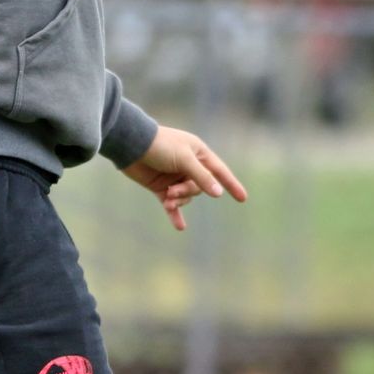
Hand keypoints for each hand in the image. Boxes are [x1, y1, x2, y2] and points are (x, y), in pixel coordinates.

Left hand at [120, 124, 248, 231]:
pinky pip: (172, 205)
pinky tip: (180, 227)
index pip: (220, 172)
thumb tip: (218, 193)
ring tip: (167, 199)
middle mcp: (189, 166)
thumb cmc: (160, 146)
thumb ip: (201, 177)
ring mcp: (175, 177)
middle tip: (174, 191)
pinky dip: (176, 214)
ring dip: (178, 200)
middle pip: (200, 188)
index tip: (243, 198)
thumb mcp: (184, 159)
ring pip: (186, 196)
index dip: (232, 184)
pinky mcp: (161, 187)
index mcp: (199, 154)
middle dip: (188, 192)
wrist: (130, 145)